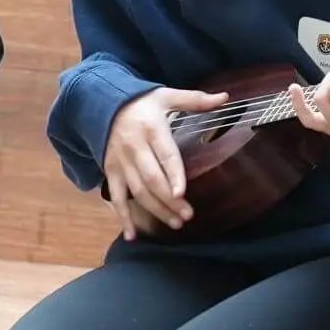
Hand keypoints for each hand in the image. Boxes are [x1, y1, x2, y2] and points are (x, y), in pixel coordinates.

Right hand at [104, 85, 228, 239]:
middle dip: (168, 200)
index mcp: (151, 128)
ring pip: (137, 191)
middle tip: (187, 216)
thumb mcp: (167, 95)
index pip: (164, 155)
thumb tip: (226, 97)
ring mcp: (120, 162)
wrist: (103, 105)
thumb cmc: (142, 102)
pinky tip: (133, 234)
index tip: (181, 193)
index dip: (173, 175)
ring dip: (155, 210)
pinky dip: (123, 217)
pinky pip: (115, 197)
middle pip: (151, 179)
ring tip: (175, 224)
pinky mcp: (111, 171)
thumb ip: (196, 99)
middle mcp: (134, 147)